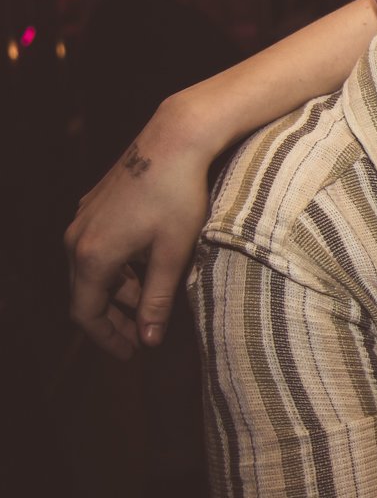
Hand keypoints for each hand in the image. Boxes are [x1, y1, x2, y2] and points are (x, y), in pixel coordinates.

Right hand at [65, 96, 214, 357]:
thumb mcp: (173, 254)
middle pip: (86, 294)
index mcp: (93, 256)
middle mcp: (76, 239)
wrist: (173, 141)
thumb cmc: (178, 196)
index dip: (107, 339)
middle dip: (114, 319)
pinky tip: (145, 271)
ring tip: (150, 305)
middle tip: (143, 337)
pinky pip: (97, 249)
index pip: (86, 314)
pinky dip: (117, 269)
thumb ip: (157, 299)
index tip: (130, 356)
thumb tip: (148, 340)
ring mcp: (82, 220)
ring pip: (93, 271)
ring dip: (118, 292)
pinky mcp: (94, 206)